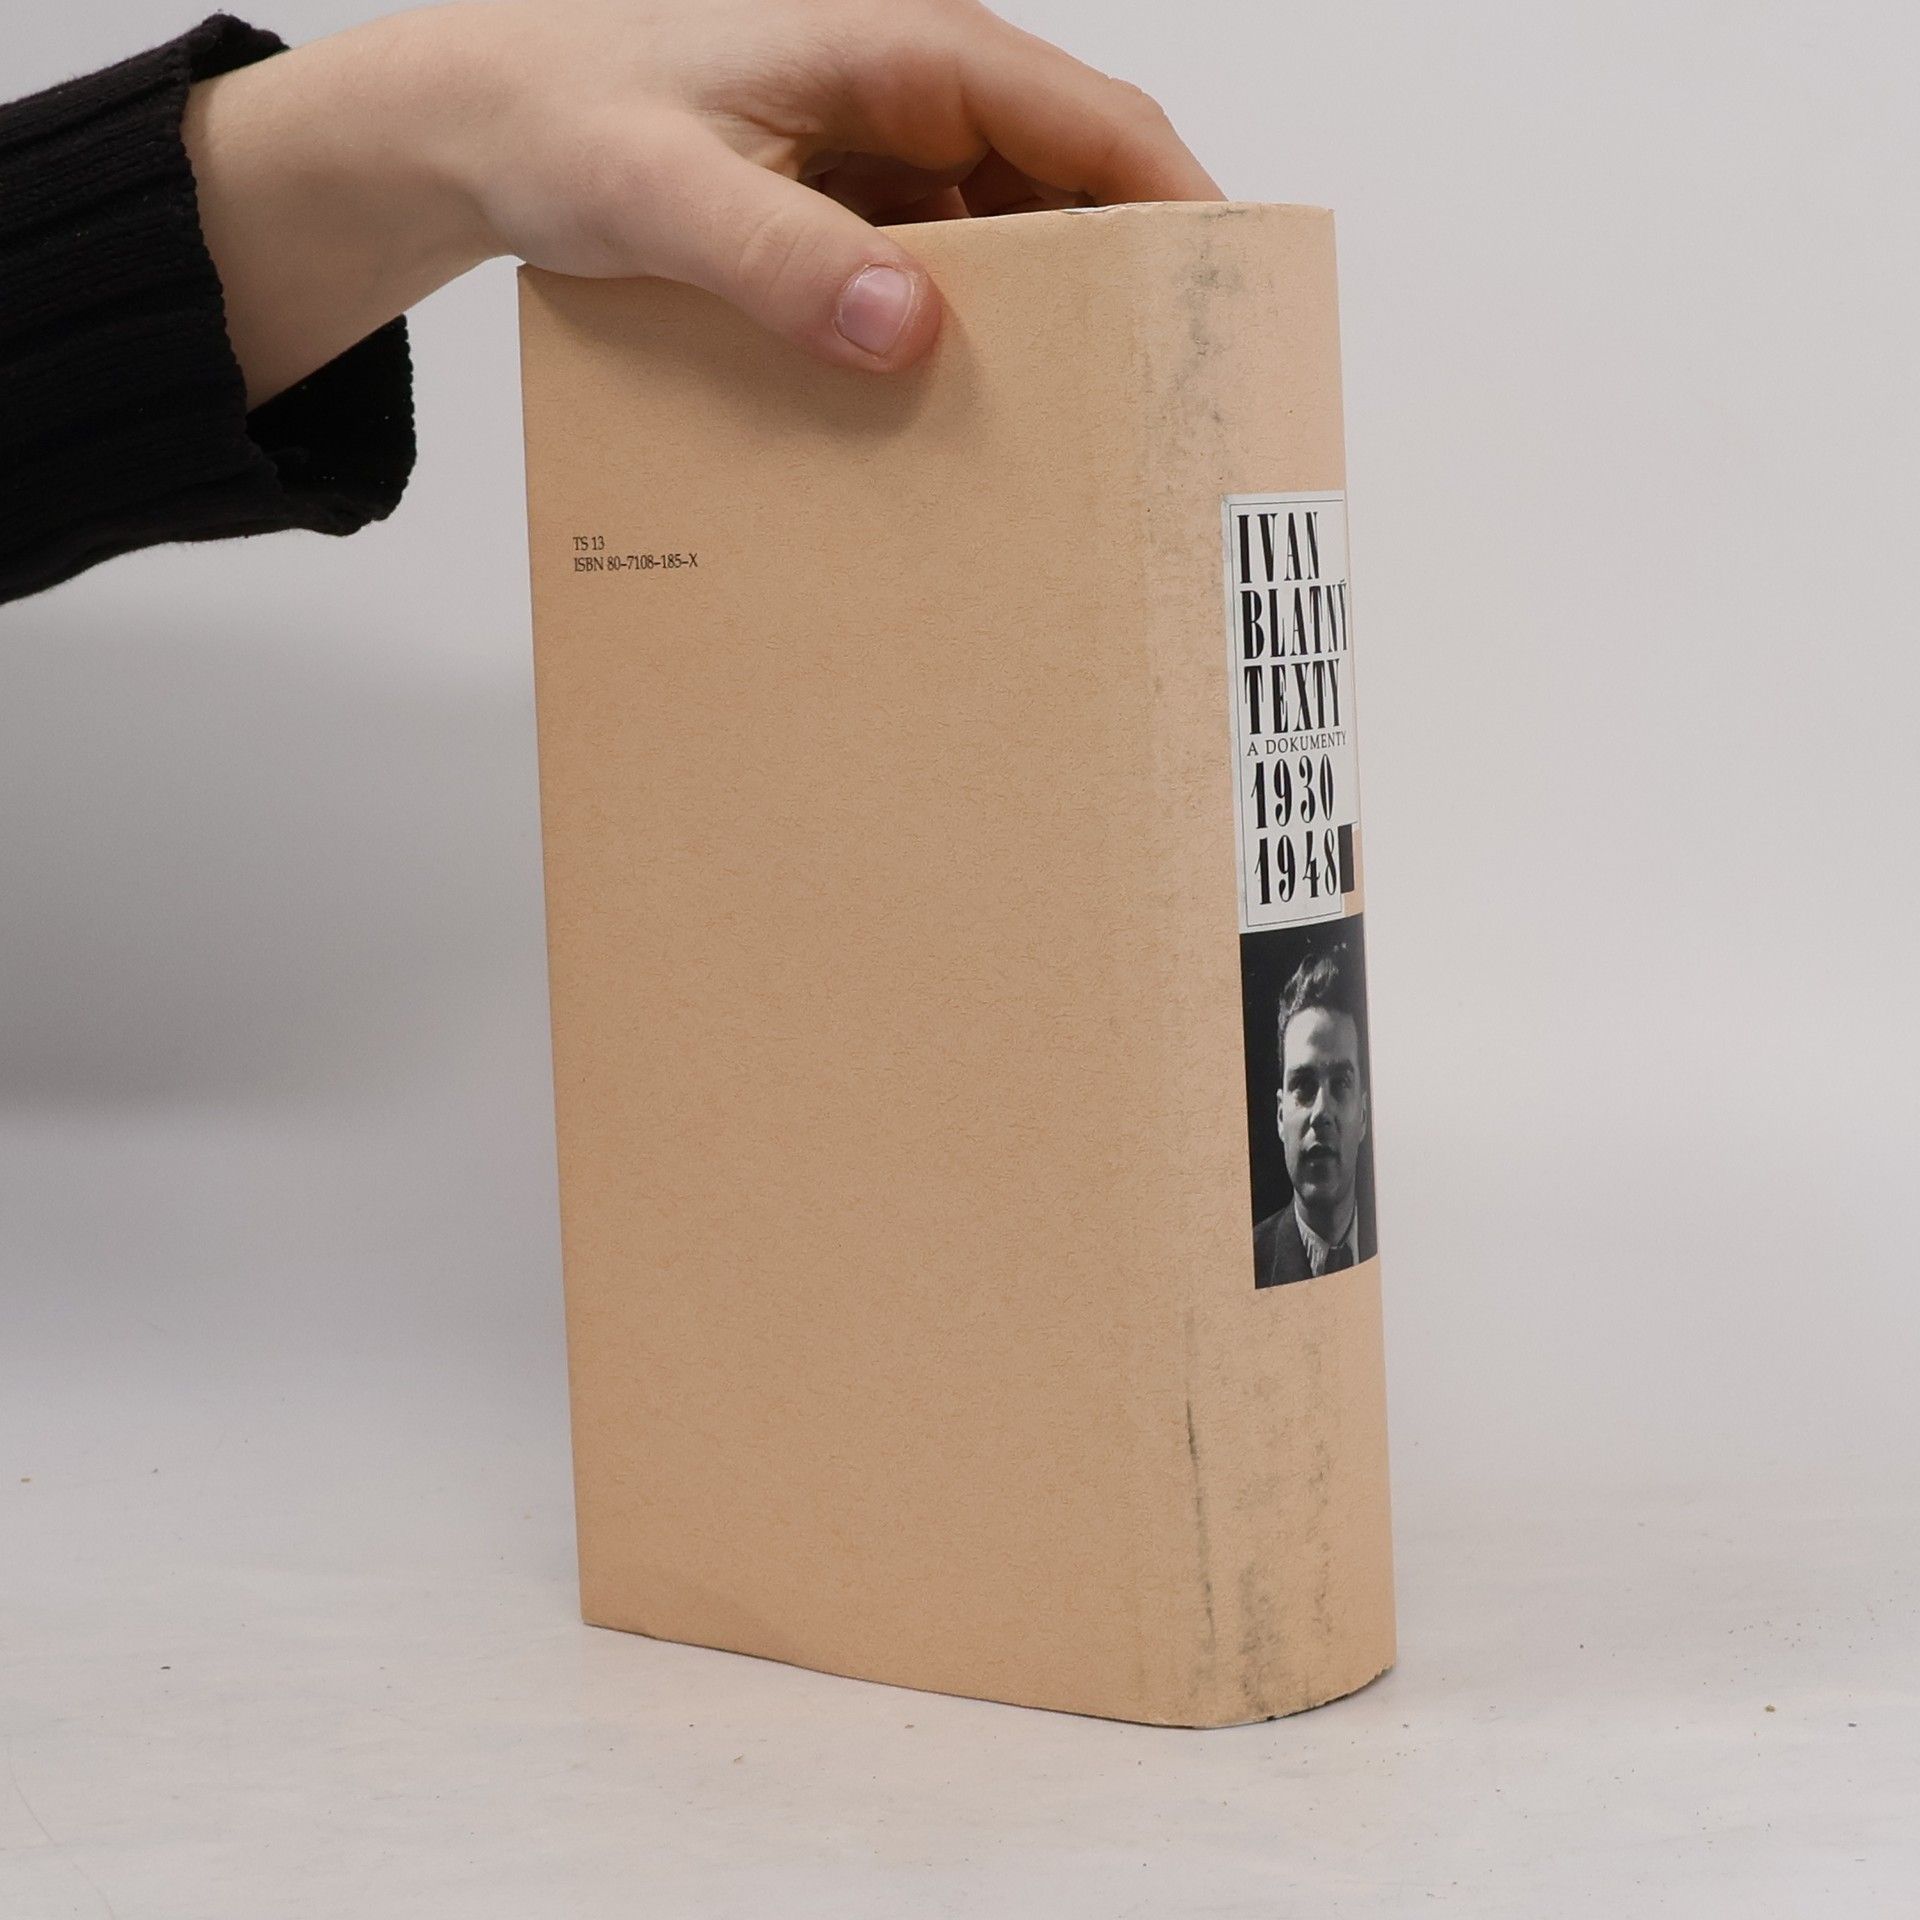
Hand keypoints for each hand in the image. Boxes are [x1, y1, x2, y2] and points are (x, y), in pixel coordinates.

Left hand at [184, 0, 1220, 405]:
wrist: (488, 132)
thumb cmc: (567, 120)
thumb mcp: (664, 190)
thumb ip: (781, 254)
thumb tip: (908, 327)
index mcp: (904, 52)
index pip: (1088, 121)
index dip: (1176, 203)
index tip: (1226, 298)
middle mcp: (918, 100)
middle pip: (1076, 189)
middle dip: (1130, 285)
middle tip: (1165, 402)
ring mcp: (893, 162)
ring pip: (1020, 245)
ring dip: (1053, 329)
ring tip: (1086, 434)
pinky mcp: (859, 219)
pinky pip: (951, 282)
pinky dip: (974, 344)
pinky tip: (969, 417)